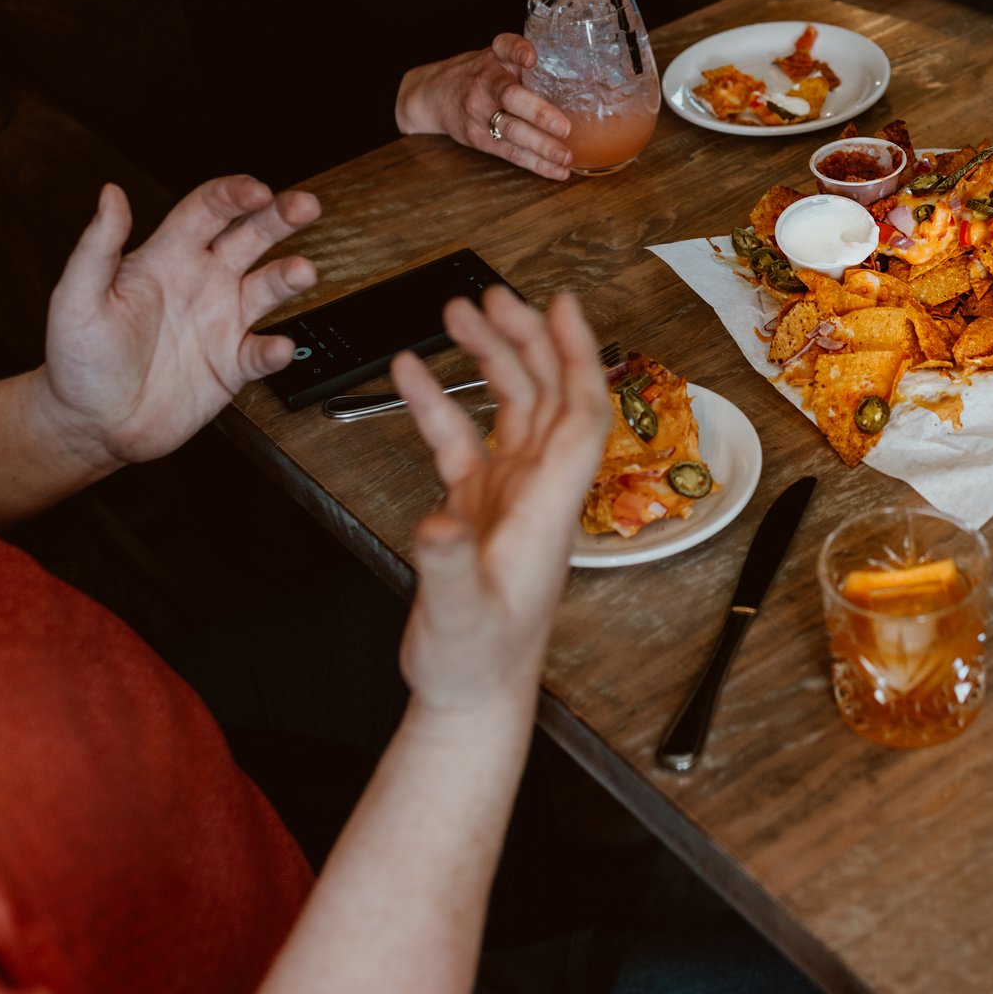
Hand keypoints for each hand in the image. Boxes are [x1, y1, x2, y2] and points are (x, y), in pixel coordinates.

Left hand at [39, 177, 320, 470]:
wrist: (92, 424)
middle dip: (282, 215)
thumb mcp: (76, 299)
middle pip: (252, 235)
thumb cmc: (79, 358)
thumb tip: (110, 193)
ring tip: (302, 272)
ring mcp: (222, 322)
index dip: (235, 194)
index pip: (209, 210)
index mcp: (167, 256)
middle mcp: (203, 281)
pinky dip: (275, 350)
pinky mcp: (232, 365)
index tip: (257, 191)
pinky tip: (276, 348)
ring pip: (269, 286)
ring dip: (289, 275)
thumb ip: (96, 246)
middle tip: (305, 205)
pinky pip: (263, 352)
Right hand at [393, 289, 610, 715]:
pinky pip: (461, 440)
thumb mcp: (457, 613)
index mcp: (547, 507)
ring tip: (459, 314)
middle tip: (496, 296)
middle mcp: (534, 494)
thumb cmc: (475, 663)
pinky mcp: (474, 509)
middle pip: (547, 397)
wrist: (468, 697)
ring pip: (509, 408)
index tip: (563, 306)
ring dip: (489, 360)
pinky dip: (438, 403)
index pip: (580, 414)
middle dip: (527, 340)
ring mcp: (505, 498)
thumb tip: (438, 522)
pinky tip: (412, 373)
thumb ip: (445, 566)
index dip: (578, 356)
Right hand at [397, 35, 573, 180]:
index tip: (531, 58)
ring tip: (566, 156)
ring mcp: (479, 112)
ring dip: (541, 146)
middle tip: (564, 127)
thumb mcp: (497, 57)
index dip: (518, 50)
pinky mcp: (479, 138)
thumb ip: (527, 63)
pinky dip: (536, 163)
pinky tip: (558, 170)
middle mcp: (485, 82)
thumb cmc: (479, 74)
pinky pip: (510, 152)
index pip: (505, 46)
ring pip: (511, 130)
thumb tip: (586, 77)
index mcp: (494, 57)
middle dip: (538, 113)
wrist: (432, 94)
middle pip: (509, 96)